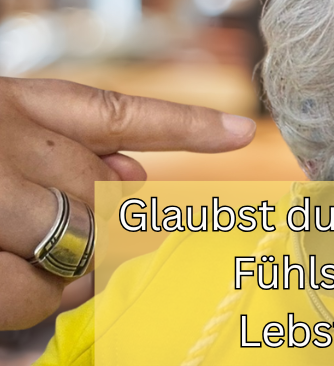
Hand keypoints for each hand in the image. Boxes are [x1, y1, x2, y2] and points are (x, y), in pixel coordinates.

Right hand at [0, 76, 255, 329]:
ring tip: (23, 258)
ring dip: (67, 265)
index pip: (121, 113)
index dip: (186, 127)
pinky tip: (11, 282)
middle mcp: (12, 139)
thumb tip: (133, 176)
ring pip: (81, 245)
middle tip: (61, 234)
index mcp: (22, 104)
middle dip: (97, 223)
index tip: (242, 132)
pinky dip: (34, 298)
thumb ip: (65, 149)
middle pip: (107, 192)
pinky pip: (32, 293)